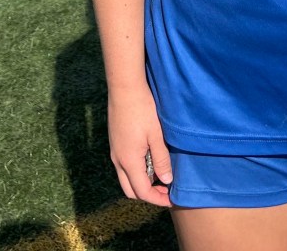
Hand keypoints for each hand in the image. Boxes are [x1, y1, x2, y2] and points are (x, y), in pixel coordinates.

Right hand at [107, 85, 172, 206]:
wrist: (124, 88)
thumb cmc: (142, 109)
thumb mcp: (156, 135)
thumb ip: (161, 159)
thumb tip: (167, 180)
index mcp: (128, 161)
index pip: (142, 192)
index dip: (157, 199)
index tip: (172, 199)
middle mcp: (118, 160)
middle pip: (131, 190)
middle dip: (148, 194)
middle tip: (166, 189)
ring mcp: (114, 151)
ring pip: (126, 178)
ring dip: (142, 182)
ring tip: (160, 174)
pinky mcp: (115, 143)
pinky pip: (124, 166)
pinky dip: (137, 171)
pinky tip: (149, 159)